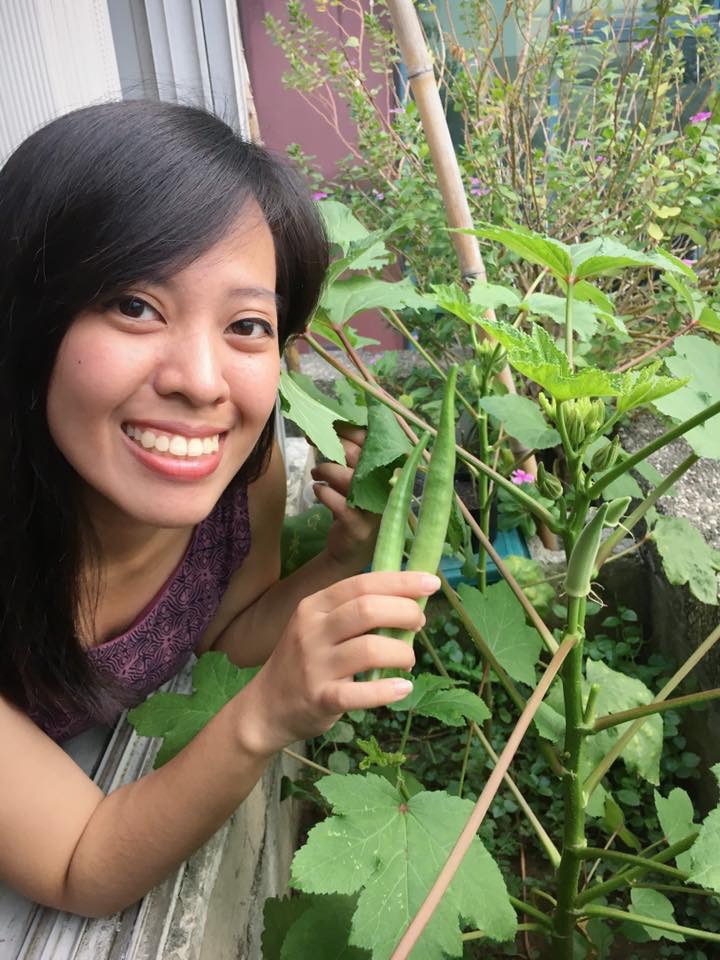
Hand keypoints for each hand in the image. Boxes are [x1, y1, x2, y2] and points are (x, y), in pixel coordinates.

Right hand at [241, 571, 439, 754]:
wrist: (265, 707)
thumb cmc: (305, 662)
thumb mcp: (319, 627)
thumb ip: (354, 613)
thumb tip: (409, 602)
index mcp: (315, 606)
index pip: (362, 584)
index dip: (400, 582)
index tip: (430, 582)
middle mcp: (312, 631)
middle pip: (367, 610)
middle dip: (404, 612)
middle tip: (419, 623)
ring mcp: (314, 665)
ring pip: (369, 649)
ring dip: (402, 652)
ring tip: (408, 659)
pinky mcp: (319, 698)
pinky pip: (360, 693)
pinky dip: (388, 691)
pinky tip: (403, 689)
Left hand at [310, 425, 378, 573]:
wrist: (350, 551)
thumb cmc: (354, 508)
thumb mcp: (356, 480)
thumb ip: (349, 458)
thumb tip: (327, 428)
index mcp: (387, 472)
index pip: (371, 441)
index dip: (348, 430)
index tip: (328, 423)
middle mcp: (385, 488)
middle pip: (360, 456)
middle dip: (334, 445)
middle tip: (313, 441)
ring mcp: (374, 509)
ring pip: (348, 477)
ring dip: (325, 469)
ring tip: (316, 473)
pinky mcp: (358, 526)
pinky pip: (338, 502)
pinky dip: (323, 492)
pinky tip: (318, 491)